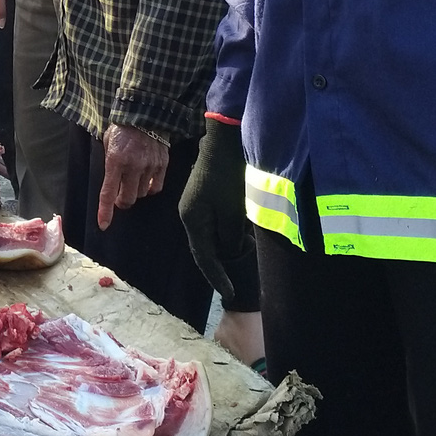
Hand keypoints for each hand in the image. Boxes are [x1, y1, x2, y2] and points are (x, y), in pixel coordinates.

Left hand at [99, 123, 169, 230]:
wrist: (145, 112)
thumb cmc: (122, 128)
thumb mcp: (107, 142)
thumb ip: (109, 162)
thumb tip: (111, 182)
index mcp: (115, 160)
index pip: (108, 192)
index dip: (105, 211)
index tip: (104, 225)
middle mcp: (132, 165)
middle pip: (127, 198)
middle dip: (121, 202)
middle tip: (119, 196)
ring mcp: (149, 166)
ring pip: (141, 194)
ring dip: (135, 192)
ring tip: (133, 181)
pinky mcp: (162, 164)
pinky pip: (156, 187)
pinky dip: (150, 188)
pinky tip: (145, 181)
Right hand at [179, 119, 249, 301]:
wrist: (224, 142)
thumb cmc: (227, 176)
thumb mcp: (232, 211)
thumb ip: (231, 238)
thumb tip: (231, 253)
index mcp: (192, 220)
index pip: (204, 258)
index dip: (217, 278)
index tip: (231, 293)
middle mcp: (190, 215)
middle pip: (206, 248)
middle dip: (223, 262)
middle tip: (241, 275)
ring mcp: (196, 206)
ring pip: (212, 235)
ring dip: (228, 245)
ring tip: (246, 252)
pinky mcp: (205, 198)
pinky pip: (215, 223)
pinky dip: (228, 232)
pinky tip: (242, 232)